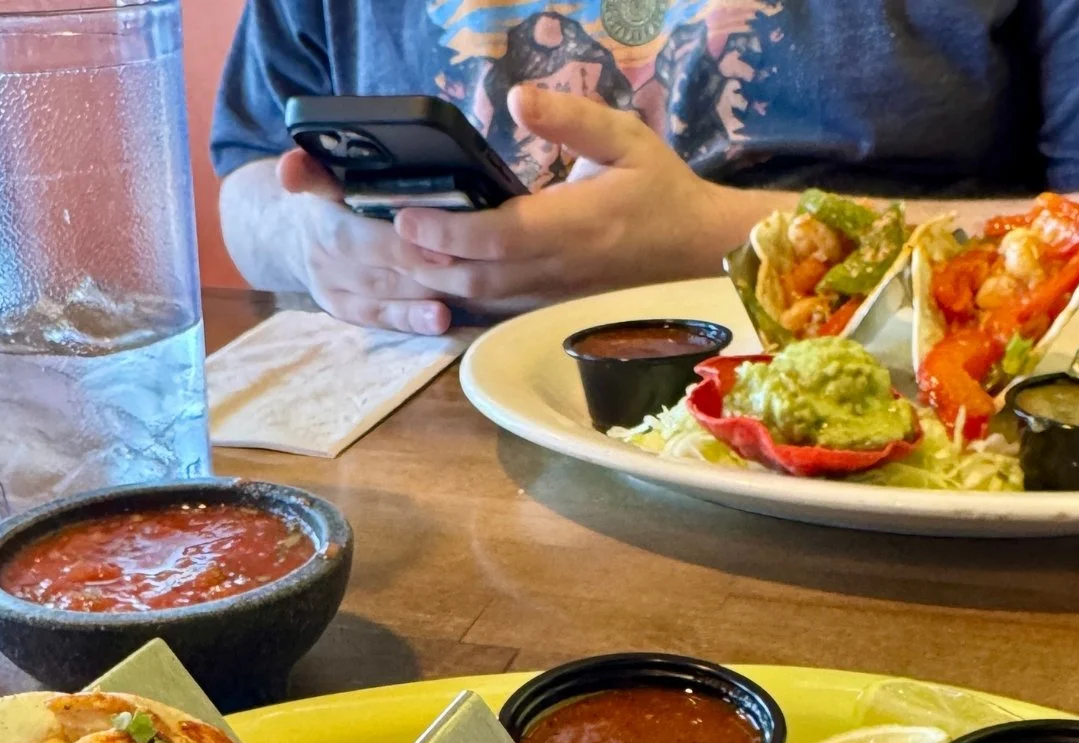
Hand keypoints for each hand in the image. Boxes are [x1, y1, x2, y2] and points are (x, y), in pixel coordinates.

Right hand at [276, 146, 453, 334]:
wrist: (286, 235)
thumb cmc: (321, 196)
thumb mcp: (313, 175)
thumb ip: (308, 171)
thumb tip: (287, 171)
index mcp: (321, 222)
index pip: (358, 239)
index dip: (398, 247)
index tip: (437, 247)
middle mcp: (325, 262)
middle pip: (378, 272)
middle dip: (421, 271)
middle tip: (462, 267)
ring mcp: (335, 291)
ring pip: (384, 296)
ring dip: (422, 297)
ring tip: (457, 296)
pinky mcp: (346, 311)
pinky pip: (380, 318)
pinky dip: (409, 320)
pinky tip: (440, 320)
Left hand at [390, 83, 732, 314]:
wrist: (695, 249)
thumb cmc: (660, 187)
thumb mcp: (624, 136)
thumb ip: (570, 119)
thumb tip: (518, 98)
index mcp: (575, 225)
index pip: (497, 235)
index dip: (447, 229)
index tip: (407, 213)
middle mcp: (561, 269)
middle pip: (478, 276)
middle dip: (426, 261)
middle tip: (383, 239)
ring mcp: (555, 295)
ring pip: (483, 300)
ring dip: (436, 284)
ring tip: (396, 259)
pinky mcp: (553, 307)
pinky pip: (498, 308)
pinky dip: (461, 297)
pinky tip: (434, 281)